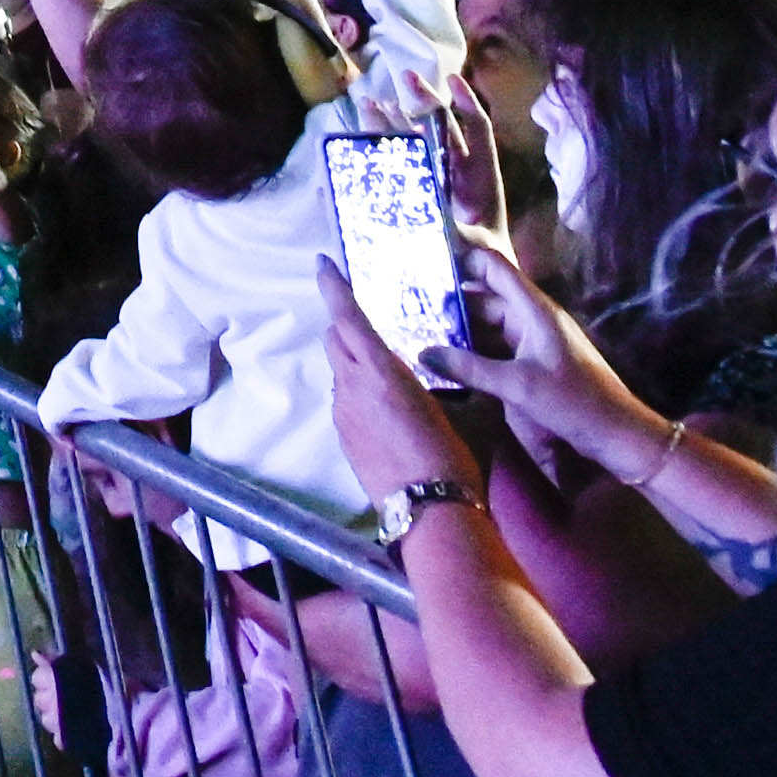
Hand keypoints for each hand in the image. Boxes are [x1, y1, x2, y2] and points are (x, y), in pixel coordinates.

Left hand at [318, 278, 486, 514]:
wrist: (430, 513)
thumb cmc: (451, 456)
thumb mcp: (454, 407)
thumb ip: (431, 379)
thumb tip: (430, 368)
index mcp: (379, 371)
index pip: (347, 316)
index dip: (333, 286)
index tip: (323, 263)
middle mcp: (351, 387)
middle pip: (335, 339)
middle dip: (346, 325)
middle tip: (373, 324)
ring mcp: (342, 414)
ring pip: (339, 372)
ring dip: (354, 363)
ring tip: (386, 373)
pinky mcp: (342, 439)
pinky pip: (344, 401)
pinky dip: (357, 393)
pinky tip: (385, 410)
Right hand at [440, 234, 667, 478]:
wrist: (618, 435)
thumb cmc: (575, 402)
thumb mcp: (517, 386)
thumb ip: (469, 368)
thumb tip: (423, 353)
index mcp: (533, 310)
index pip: (493, 267)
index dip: (462, 258)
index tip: (425, 260)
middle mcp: (532, 319)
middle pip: (485, 298)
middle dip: (450, 301)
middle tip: (409, 305)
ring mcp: (534, 342)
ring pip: (488, 326)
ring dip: (459, 330)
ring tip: (419, 332)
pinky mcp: (534, 365)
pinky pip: (496, 349)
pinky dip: (473, 353)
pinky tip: (448, 363)